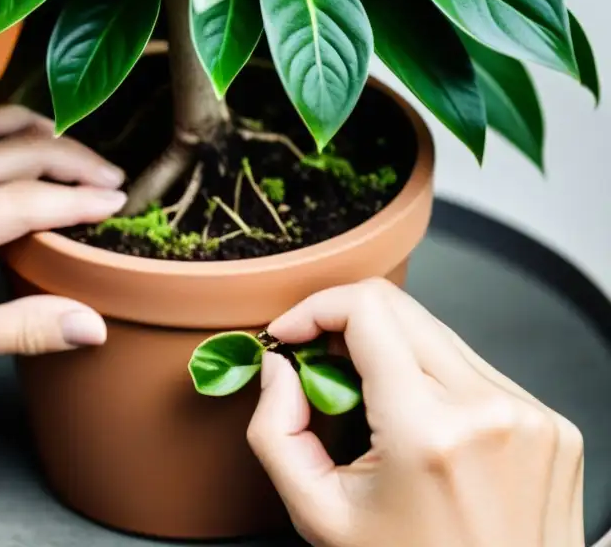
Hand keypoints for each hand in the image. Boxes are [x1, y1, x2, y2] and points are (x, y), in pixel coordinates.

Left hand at [0, 106, 126, 414]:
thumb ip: (24, 330)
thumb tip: (90, 324)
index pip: (29, 199)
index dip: (81, 200)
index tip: (119, 202)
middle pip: (20, 150)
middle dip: (75, 161)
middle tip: (113, 179)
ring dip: (44, 135)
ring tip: (81, 156)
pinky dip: (8, 129)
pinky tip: (31, 142)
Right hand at [247, 278, 583, 546]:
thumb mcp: (320, 515)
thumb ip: (276, 432)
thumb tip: (278, 368)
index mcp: (428, 431)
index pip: (365, 310)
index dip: (313, 308)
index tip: (290, 335)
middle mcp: (488, 409)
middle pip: (398, 309)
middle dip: (343, 325)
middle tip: (318, 367)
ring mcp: (528, 412)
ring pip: (435, 333)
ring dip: (389, 352)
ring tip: (371, 408)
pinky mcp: (549, 420)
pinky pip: (472, 367)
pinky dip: (432, 379)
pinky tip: (419, 426)